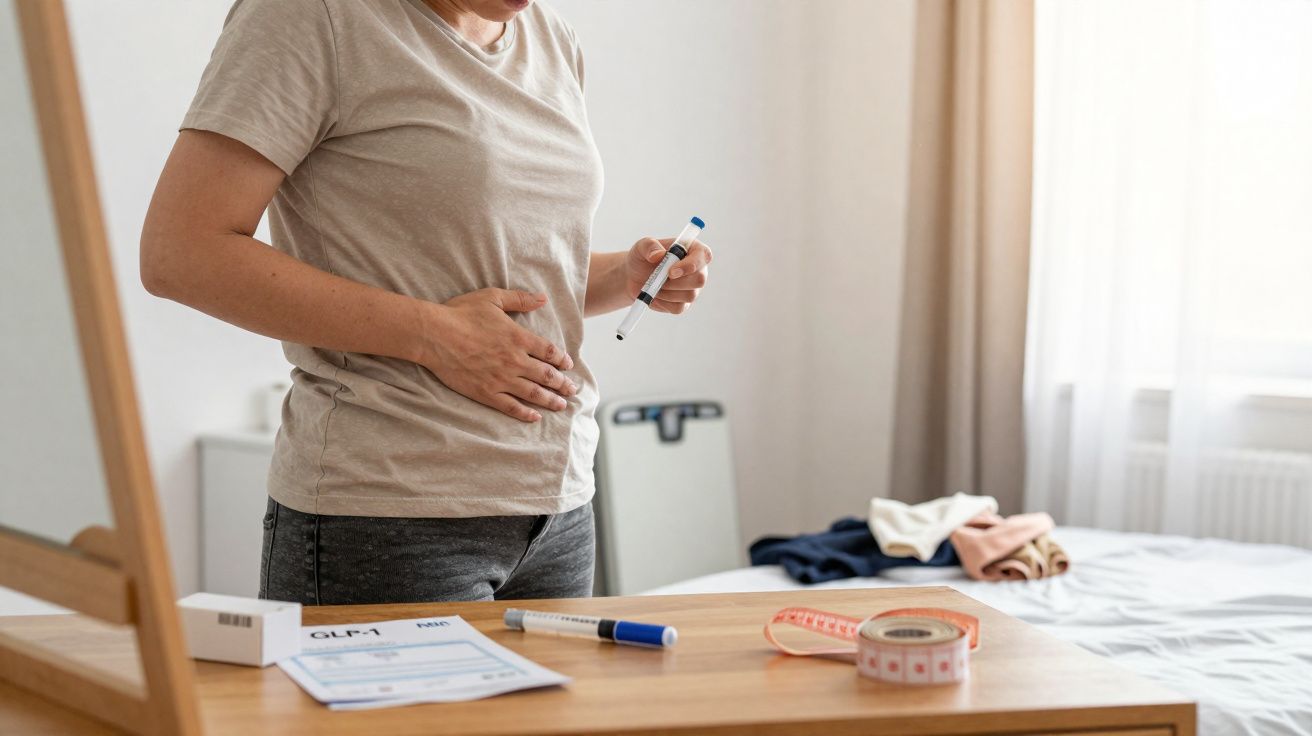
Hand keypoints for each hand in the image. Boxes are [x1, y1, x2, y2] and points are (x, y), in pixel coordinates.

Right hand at [418, 289, 576, 422]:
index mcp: (518, 338)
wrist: (434, 335)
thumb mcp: (492, 298)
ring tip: (562, 405)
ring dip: (550, 400)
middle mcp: (515, 360)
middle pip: (546, 375)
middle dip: (562, 383)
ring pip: (533, 393)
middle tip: (572, 390)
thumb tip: (542, 299)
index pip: (549, 351)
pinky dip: (525, 413)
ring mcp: (501, 378)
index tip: (568, 365)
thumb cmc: (461, 313)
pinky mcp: (486, 392)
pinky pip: (510, 406)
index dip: (561, 360)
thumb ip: (520, 299)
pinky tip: (535, 417)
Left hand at [625, 236, 712, 313]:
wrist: (633, 277)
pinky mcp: (684, 303)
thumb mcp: (641, 246)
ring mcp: (692, 288)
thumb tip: (658, 255)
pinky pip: (679, 308)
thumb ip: (649, 246)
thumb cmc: (642, 257)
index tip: (671, 272)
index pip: (704, 255)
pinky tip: (654, 295)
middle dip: (676, 282)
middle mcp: (697, 269)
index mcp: (692, 249)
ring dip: (667, 292)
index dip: (691, 265)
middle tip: (657, 279)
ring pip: (689, 296)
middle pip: (700, 280)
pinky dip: (663, 303)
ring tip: (653, 285)